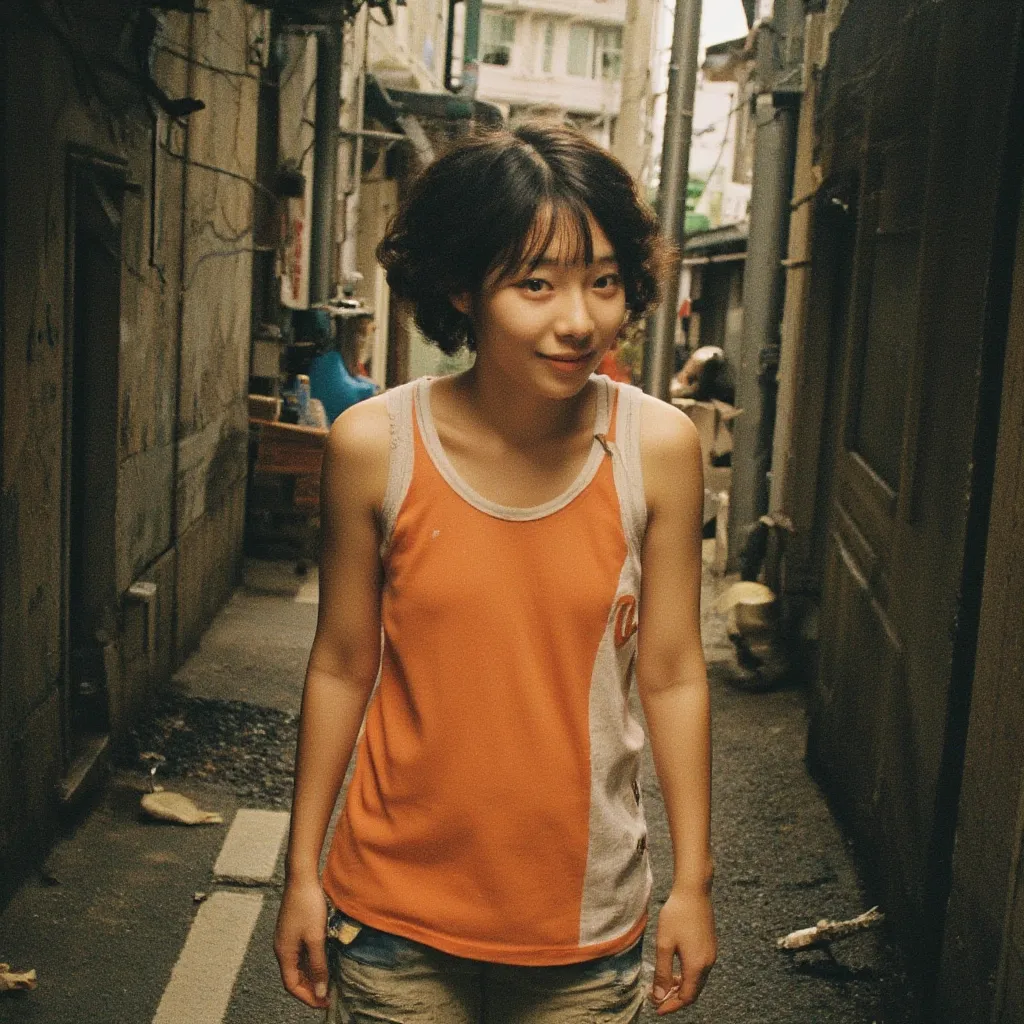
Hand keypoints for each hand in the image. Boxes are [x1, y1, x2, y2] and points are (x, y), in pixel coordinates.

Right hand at [274, 877, 329, 1008]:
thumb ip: (318, 965)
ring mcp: (287, 937)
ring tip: (329, 980)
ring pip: (298, 965)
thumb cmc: (307, 905)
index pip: (292, 985)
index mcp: (284, 952)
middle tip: (329, 994)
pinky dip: (311, 961)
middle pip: (294, 976)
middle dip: (310, 988)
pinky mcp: (293, 929)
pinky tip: (324, 959)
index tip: (325, 1002)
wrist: (302, 876)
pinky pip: (300, 953)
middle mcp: (282, 947)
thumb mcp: (316, 938)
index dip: (308, 997)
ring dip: (312, 974)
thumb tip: (321, 991)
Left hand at [649, 885, 716, 1014]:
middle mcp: (708, 963)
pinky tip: (675, 969)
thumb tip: (659, 996)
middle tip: (658, 998)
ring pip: (697, 981)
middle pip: (694, 991)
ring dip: (682, 987)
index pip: (686, 997)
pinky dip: (687, 976)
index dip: (671, 1005)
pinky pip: (700, 969)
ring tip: (664, 984)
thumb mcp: (664, 944)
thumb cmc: (677, 915)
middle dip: (676, 998)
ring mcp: (711, 954)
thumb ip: (662, 972)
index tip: (656, 1008)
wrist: (694, 891)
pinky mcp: (710, 945)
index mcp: (697, 965)